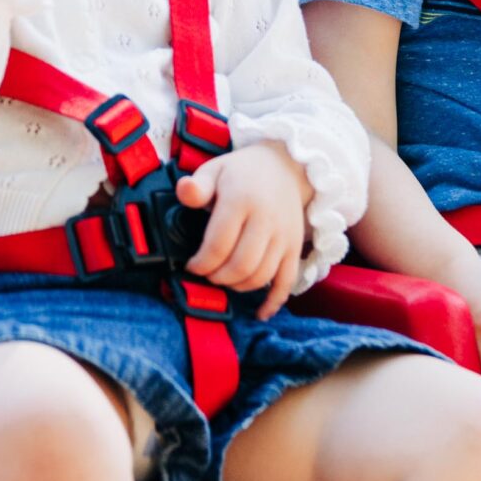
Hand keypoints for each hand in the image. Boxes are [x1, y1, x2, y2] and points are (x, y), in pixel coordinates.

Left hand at [177, 143, 314, 319]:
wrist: (286, 168)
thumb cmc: (241, 172)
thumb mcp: (215, 169)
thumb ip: (197, 185)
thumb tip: (184, 191)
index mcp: (242, 200)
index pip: (219, 244)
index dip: (201, 263)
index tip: (191, 266)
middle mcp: (266, 220)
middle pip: (241, 265)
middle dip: (218, 278)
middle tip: (206, 274)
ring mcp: (284, 236)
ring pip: (261, 276)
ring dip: (238, 286)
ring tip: (224, 279)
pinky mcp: (295, 248)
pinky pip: (287, 282)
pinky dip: (273, 301)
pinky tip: (260, 313)